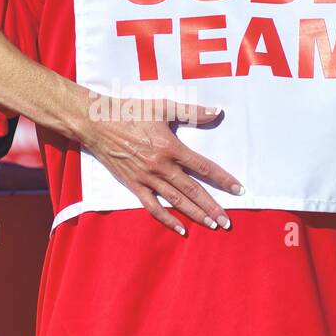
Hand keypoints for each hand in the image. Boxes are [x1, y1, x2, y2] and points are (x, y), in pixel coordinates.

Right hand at [77, 94, 242, 235]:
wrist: (96, 122)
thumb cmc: (130, 111)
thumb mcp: (163, 107)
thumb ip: (192, 112)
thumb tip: (218, 112)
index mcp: (171, 147)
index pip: (203, 167)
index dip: (223, 179)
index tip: (238, 190)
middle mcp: (161, 166)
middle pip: (193, 190)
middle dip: (212, 207)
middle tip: (227, 221)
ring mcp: (147, 178)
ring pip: (176, 201)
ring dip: (195, 215)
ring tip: (212, 226)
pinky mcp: (133, 185)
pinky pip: (153, 207)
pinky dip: (167, 219)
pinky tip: (180, 229)